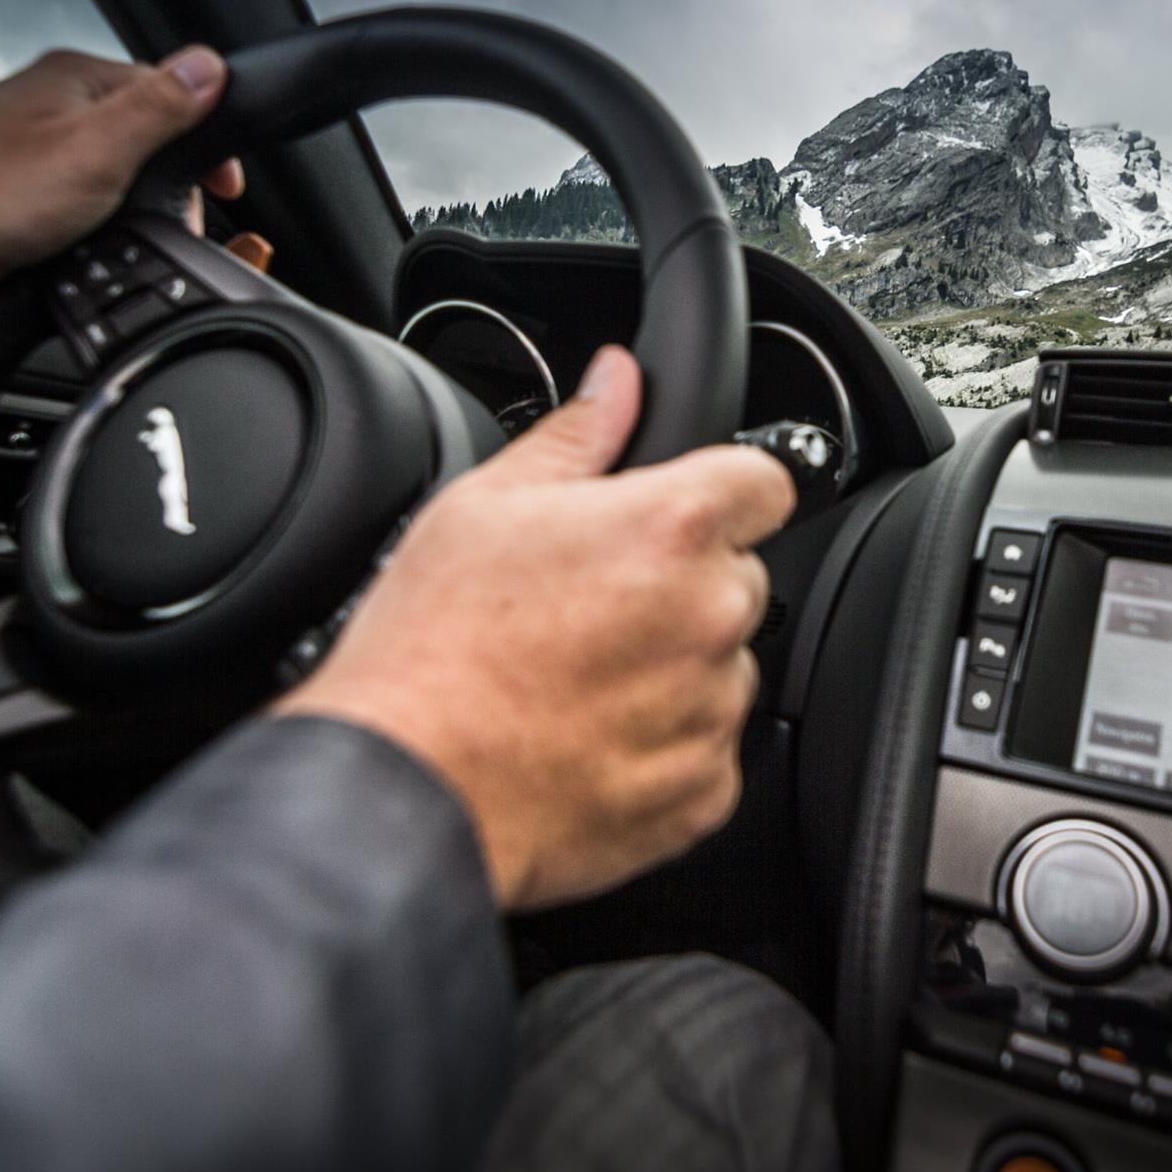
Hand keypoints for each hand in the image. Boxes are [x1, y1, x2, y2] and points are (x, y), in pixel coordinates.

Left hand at [0, 46, 245, 332]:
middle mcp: (55, 104)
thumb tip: (208, 66)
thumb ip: (160, 106)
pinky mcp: (24, 188)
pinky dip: (95, 225)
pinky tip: (84, 242)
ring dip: (128, 206)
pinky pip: (83, 201)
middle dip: (167, 181)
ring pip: (114, 173)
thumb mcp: (99, 148)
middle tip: (168, 216)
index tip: (224, 184)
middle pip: (145, 135)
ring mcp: (37, 145)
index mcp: (77, 78)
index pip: (169, 91)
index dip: (205, 140)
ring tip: (115, 231)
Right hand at [275, 346, 797, 911]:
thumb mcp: (484, 505)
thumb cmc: (431, 650)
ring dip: (672, 668)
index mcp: (671, 528)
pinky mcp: (704, 791)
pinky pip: (706, 749)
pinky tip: (584, 737)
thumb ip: (576, 435)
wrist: (407, 785)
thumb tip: (616, 380)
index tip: (680, 513)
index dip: (721, 492)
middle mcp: (710, 616)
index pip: (764, 482)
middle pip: (737, 578)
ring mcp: (711, 709)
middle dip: (681, 586)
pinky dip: (662, 746)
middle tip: (589, 608)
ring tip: (575, 680)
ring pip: (721, 667)